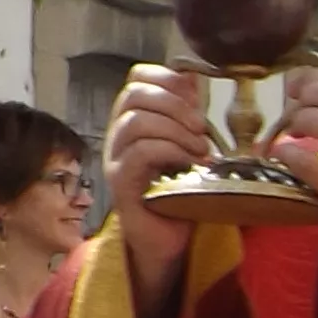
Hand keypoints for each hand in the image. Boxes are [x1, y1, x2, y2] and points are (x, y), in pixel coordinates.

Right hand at [104, 63, 215, 291]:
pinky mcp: (121, 183)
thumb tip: (195, 80)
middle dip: (175, 104)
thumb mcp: (190, 146)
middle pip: (135, 94)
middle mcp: (119, 135)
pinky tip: (190, 164)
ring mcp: (116, 158)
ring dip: (176, 130)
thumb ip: (189, 115)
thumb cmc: (181, 192)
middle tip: (202, 129)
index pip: (137, 77)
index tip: (196, 96)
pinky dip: (171, 151)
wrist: (169, 240)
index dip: (166, 78)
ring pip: (136, 121)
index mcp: (135, 119)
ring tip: (200, 150)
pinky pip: (140, 152)